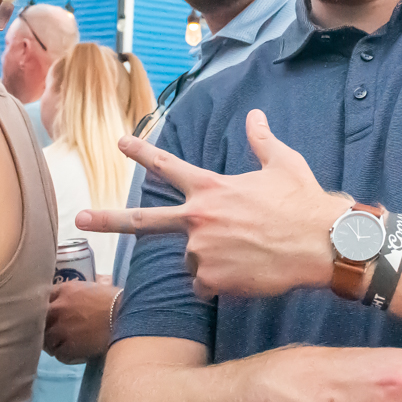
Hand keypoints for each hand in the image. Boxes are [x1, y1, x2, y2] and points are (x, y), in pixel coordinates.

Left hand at [45, 280, 118, 363]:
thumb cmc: (117, 301)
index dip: (46, 309)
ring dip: (55, 344)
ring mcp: (60, 329)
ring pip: (46, 340)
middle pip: (39, 321)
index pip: (41, 299)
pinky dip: (66, 356)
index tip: (50, 315)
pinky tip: (76, 354)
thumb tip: (68, 301)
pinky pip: (59, 355)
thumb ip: (73, 294)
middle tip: (55, 334)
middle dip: (46, 327)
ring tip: (67, 346)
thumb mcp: (93, 288)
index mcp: (64, 291)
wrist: (129, 318)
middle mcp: (57, 308)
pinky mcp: (68, 347)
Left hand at [76, 110, 346, 298]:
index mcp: (212, 189)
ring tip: (248, 254)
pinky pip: (205, 286)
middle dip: (107, 220)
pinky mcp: (212, 279)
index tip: (120, 142)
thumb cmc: (305, 202)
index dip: (143, 152)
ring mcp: (202, 250)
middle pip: (143, 222)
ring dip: (212, 261)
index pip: (168, 167)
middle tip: (80, 218)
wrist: (322, 243)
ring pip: (194, 260)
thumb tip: (255, 115)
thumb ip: (261, 141)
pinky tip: (247, 274)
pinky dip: (221, 285)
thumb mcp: (283, 163)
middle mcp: (199, 218)